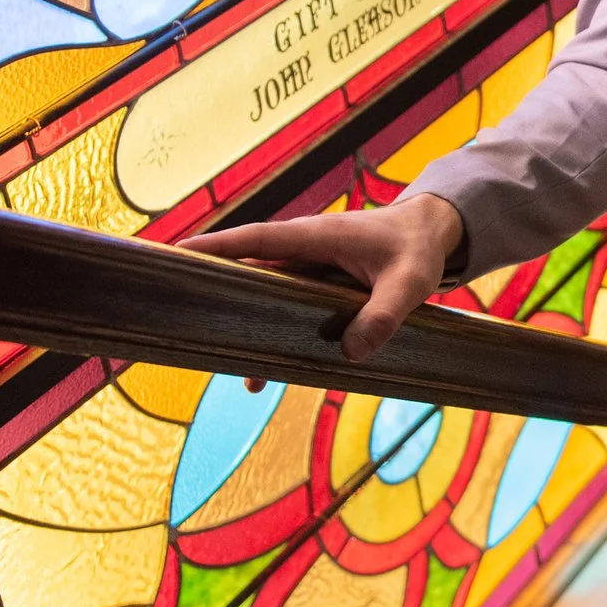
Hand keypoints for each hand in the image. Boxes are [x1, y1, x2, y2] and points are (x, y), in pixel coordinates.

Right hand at [186, 194, 464, 360]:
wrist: (430, 233)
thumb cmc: (417, 248)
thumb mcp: (409, 282)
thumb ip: (384, 314)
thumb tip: (351, 353)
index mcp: (315, 237)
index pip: (255, 242)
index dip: (216, 249)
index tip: (176, 255)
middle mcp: (302, 250)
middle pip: (246, 271)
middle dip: (214, 292)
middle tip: (181, 318)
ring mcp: (307, 268)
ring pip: (263, 295)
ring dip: (245, 325)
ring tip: (233, 371)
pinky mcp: (315, 286)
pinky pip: (283, 308)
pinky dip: (272, 333)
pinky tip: (267, 372)